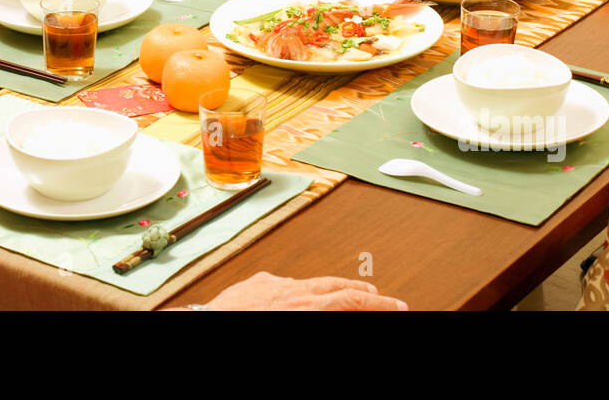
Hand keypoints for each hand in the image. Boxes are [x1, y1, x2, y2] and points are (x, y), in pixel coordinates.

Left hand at [202, 272, 407, 310]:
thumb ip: (323, 310)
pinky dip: (295, 290)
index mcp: (305, 305)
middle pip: (335, 285)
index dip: (377, 303)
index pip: (350, 300)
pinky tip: (294, 299)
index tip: (397, 306)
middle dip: (360, 289)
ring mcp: (274, 284)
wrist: (210, 321)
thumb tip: (342, 307)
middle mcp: (292, 291)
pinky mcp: (256, 283)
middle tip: (378, 294)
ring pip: (309, 283)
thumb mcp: (298, 321)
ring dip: (328, 290)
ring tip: (340, 295)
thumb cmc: (246, 325)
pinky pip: (283, 284)